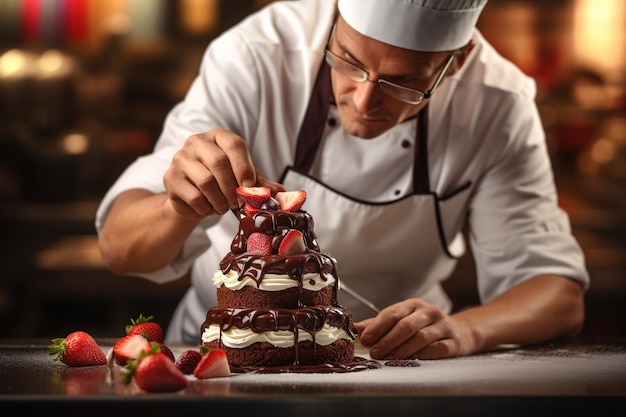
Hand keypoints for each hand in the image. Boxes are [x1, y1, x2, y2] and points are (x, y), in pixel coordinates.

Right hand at [163, 127, 283, 220]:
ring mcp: (181, 158)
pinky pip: (193, 196)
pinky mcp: (170, 178)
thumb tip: (282, 192)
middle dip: (232, 187)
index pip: (234, 144)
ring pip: (206, 181)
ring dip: (220, 201)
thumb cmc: (223, 183)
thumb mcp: (245, 180)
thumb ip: (262, 184)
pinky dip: (206, 208)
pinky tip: (209, 208)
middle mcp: (197, 142)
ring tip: (224, 207)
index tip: (249, 186)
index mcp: (218, 136)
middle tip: (237, 203)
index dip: (245, 167)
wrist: (192, 197)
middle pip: (219, 162)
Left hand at [354, 298, 474, 359]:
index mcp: (413, 305)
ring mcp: (443, 326)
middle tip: (375, 353)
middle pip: (406, 326)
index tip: (365, 339)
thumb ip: (378, 325)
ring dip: (402, 350)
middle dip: (388, 340)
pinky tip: (413, 361)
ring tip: (389, 359)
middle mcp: (428, 313)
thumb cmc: (425, 326)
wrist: (460, 331)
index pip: (393, 313)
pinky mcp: (454, 341)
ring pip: (420, 338)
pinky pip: (437, 349)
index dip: (378, 327)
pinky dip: (423, 355)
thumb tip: (354, 329)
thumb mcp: (402, 320)